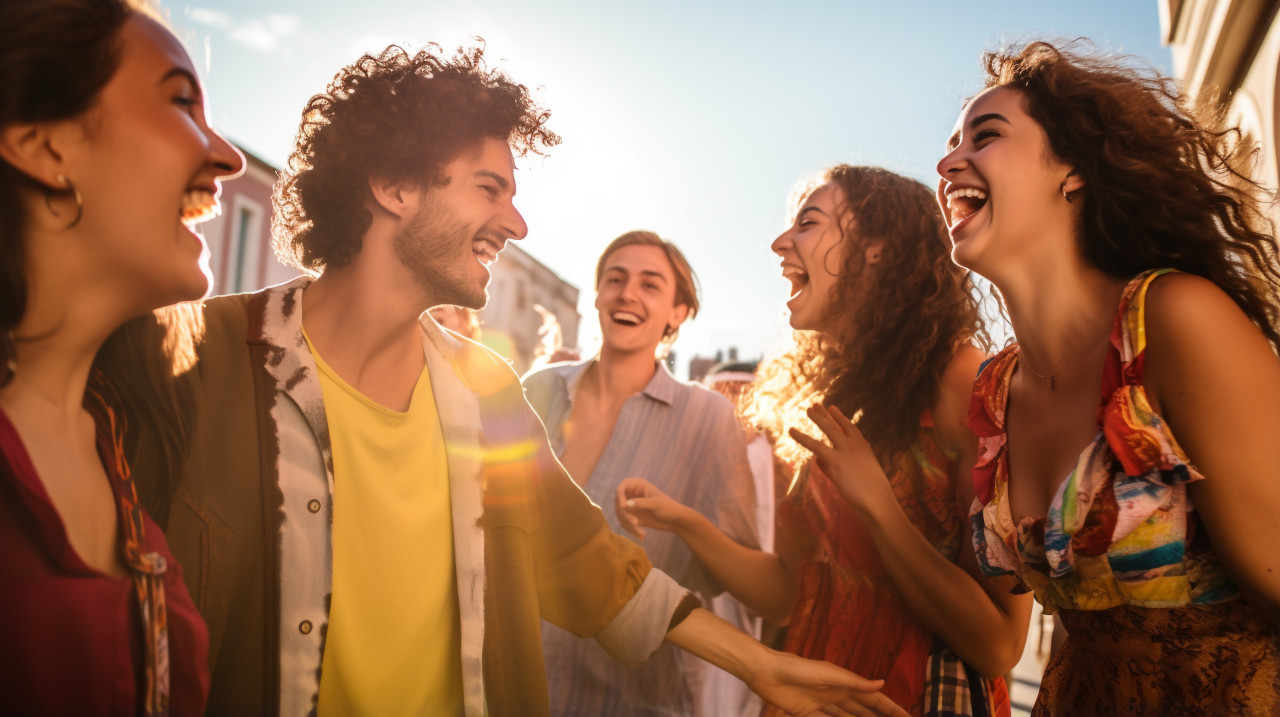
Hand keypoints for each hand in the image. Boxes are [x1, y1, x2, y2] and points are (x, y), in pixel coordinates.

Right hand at [616, 477, 691, 539]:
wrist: (676, 521)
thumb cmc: (668, 508)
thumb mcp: (655, 504)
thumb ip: (640, 504)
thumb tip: (625, 505)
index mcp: (638, 486)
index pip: (622, 487)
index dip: (619, 496)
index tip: (623, 507)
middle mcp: (632, 494)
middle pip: (619, 502)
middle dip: (625, 514)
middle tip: (635, 523)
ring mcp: (632, 506)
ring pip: (621, 514)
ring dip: (628, 524)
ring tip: (641, 533)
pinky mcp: (633, 516)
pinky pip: (625, 523)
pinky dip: (631, 530)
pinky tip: (642, 535)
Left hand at [747, 649, 908, 716]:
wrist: (765, 671)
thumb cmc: (796, 668)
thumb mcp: (828, 674)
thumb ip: (853, 681)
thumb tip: (881, 683)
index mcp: (844, 683)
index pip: (874, 699)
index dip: (891, 709)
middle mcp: (836, 694)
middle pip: (865, 711)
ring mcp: (822, 705)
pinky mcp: (807, 713)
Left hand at [788, 404, 892, 513]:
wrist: (877, 499)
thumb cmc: (872, 492)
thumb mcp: (861, 473)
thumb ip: (839, 464)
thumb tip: (818, 460)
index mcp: (864, 447)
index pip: (850, 428)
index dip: (840, 418)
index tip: (833, 408)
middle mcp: (854, 444)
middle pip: (837, 425)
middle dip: (825, 415)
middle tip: (815, 406)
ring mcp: (845, 451)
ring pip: (828, 429)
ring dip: (817, 418)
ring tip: (807, 409)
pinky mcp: (834, 461)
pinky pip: (814, 445)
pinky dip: (801, 437)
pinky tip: (792, 431)